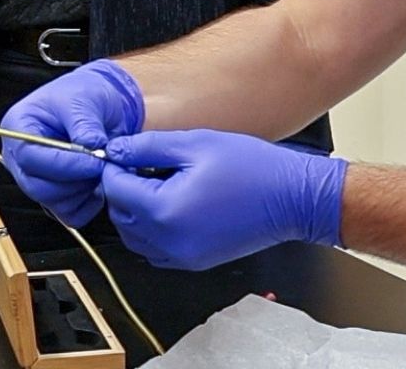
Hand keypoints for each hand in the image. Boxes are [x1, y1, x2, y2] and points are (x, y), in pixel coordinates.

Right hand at [0, 60, 145, 227]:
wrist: (100, 104)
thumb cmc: (84, 94)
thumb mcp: (84, 99)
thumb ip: (85, 125)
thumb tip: (93, 148)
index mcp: (18, 129)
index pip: (29, 158)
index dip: (63, 165)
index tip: (94, 161)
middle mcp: (21, 159)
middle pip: (37, 187)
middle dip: (75, 181)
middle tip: (102, 165)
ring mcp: (37, 180)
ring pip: (55, 204)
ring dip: (84, 191)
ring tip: (101, 167)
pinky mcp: (56, 196)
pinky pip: (70, 214)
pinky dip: (89, 204)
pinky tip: (98, 182)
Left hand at [100, 129, 346, 270]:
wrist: (291, 198)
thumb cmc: (252, 169)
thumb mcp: (195, 144)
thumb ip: (147, 147)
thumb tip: (116, 150)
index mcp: (165, 211)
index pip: (115, 190)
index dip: (114, 167)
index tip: (122, 153)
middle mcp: (169, 241)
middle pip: (120, 216)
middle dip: (123, 189)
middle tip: (141, 165)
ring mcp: (182, 257)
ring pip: (134, 238)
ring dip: (135, 211)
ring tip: (158, 183)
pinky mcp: (194, 262)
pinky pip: (156, 250)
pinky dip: (152, 230)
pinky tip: (172, 205)